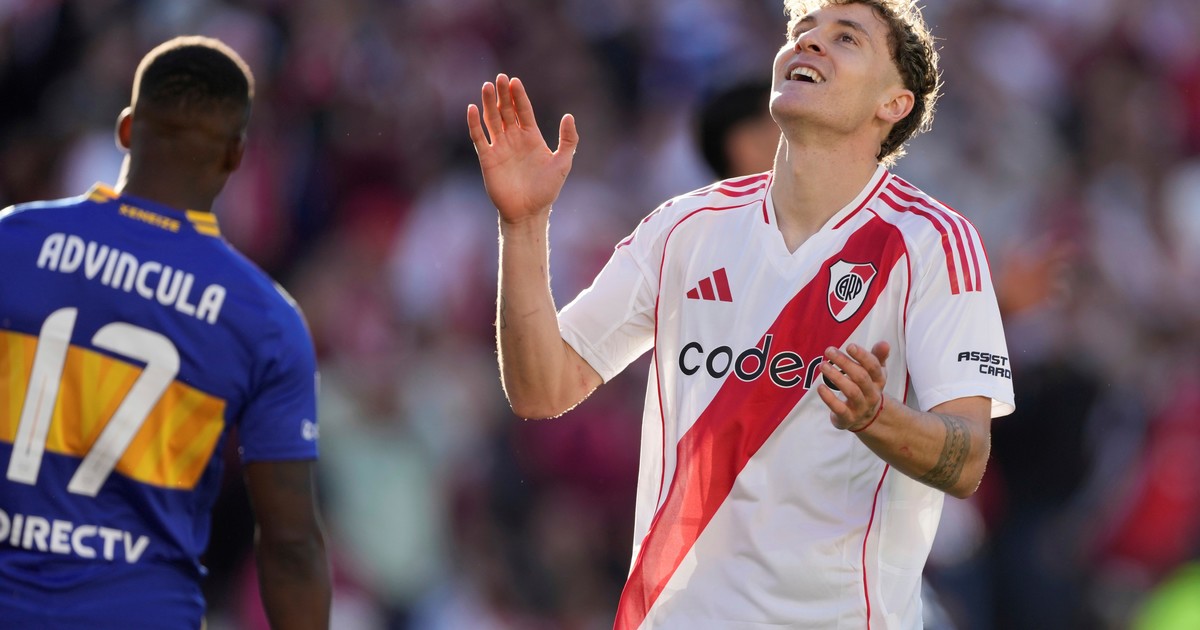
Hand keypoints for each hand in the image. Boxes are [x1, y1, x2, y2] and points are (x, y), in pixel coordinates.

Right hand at [467, 73, 578, 225]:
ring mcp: (500, 147)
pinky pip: (479, 138)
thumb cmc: (547, 189)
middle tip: (500, 77)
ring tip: (487, 87)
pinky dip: (474, 123)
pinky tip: (472, 109)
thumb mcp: (563, 162)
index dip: (519, 96)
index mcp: (531, 137)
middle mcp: (514, 138)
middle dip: (503, 95)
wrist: (529, 212)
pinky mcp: (488, 158)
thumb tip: (569, 116)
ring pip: (492, 120)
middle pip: (506, 111)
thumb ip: (568, 140)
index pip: (523, 110)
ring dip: (489, 104)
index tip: (515, 81)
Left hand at [817, 341, 888, 430]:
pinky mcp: (848, 418)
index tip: (849, 346)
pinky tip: (820, 387)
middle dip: (844, 362)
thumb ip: (878, 356)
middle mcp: (872, 394)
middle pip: (861, 377)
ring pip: (851, 391)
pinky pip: (839, 408)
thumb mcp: (875, 372)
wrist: (866, 417)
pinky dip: (829, 398)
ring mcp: (861, 408)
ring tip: (823, 365)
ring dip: (836, 377)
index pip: (873, 367)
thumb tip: (885, 343)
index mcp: (879, 380)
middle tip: (829, 351)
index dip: (862, 356)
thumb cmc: (867, 387)